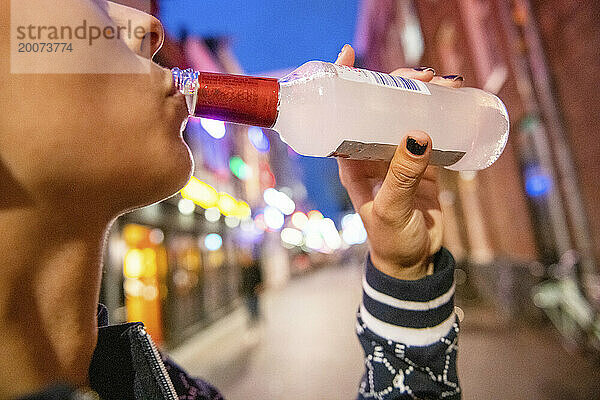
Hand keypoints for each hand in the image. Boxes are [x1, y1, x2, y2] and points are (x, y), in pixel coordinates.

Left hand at [334, 44, 463, 279]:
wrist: (415, 261)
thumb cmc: (391, 241)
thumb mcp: (390, 210)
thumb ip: (402, 177)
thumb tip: (418, 135)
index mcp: (352, 161)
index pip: (342, 115)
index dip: (344, 84)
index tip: (349, 55)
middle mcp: (371, 153)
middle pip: (378, 107)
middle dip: (395, 84)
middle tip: (420, 74)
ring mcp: (397, 156)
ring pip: (405, 114)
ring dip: (421, 94)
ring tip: (444, 82)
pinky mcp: (422, 163)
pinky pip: (428, 129)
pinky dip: (439, 113)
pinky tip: (451, 98)